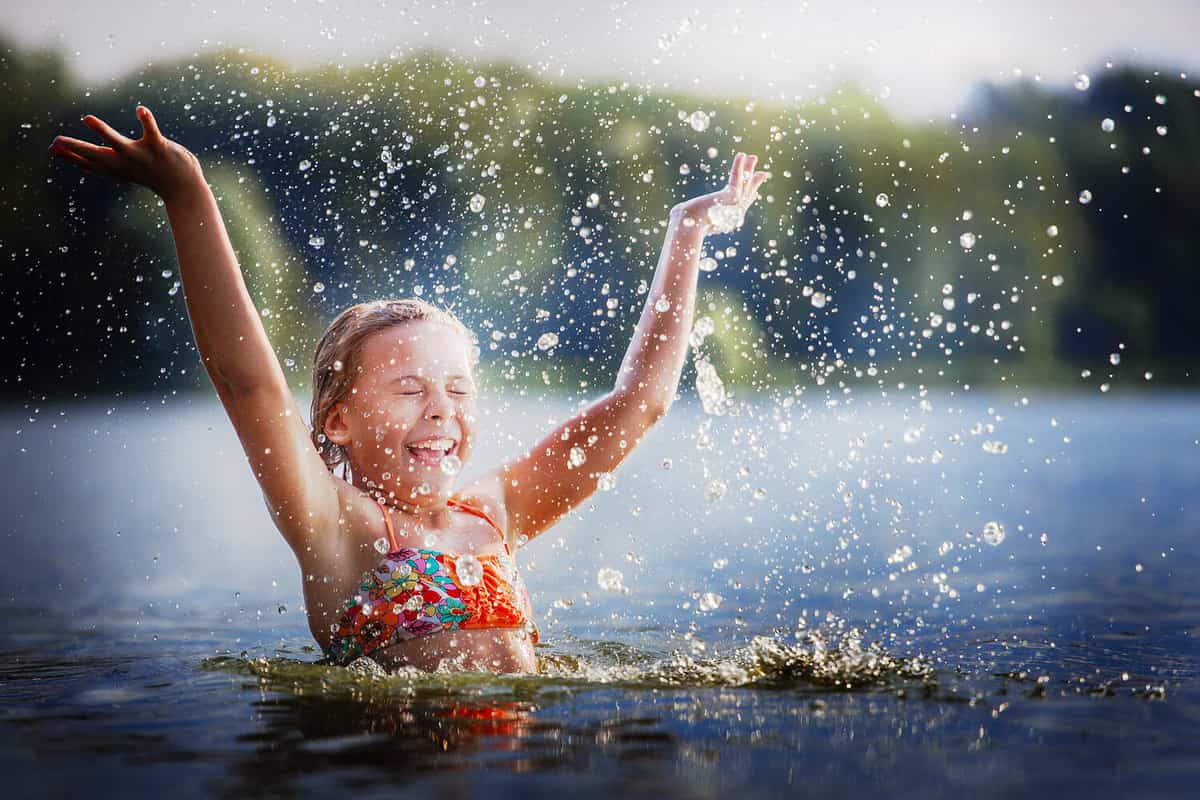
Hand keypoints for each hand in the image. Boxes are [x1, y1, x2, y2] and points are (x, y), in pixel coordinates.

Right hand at [48, 106, 203, 202]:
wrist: (183, 188)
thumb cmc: (151, 174)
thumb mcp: (123, 171)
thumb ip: (104, 163)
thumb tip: (83, 160)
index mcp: (116, 167)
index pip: (89, 163)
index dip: (70, 156)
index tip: (52, 148)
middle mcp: (125, 162)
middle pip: (96, 155)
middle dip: (76, 148)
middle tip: (56, 141)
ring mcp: (141, 156)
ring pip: (120, 144)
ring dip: (104, 132)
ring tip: (88, 119)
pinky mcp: (159, 148)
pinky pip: (152, 132)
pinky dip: (147, 120)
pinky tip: (141, 110)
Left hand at [670, 152, 768, 233]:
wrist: (688, 226)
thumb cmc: (683, 225)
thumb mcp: (687, 218)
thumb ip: (686, 213)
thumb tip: (676, 212)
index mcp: (726, 222)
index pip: (740, 207)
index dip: (749, 197)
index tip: (755, 193)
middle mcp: (734, 216)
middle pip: (747, 195)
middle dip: (754, 183)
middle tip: (763, 174)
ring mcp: (735, 207)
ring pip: (745, 185)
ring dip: (749, 170)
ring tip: (753, 157)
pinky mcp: (733, 198)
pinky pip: (736, 178)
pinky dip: (738, 166)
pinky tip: (741, 155)